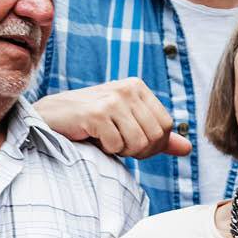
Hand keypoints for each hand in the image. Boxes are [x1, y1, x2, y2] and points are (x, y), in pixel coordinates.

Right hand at [35, 81, 191, 158]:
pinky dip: (105, 150)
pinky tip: (92, 137)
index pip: (166, 126)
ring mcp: (112, 99)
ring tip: (105, 140)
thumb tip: (187, 149)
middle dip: (138, 151)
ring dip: (121, 150)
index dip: (153, 145)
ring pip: (138, 143)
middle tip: (116, 144)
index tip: (132, 145)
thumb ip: (157, 136)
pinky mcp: (97, 113)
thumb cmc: (89, 122)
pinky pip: (116, 146)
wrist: (50, 117)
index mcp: (138, 87)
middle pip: (155, 137)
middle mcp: (128, 88)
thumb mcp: (126, 124)